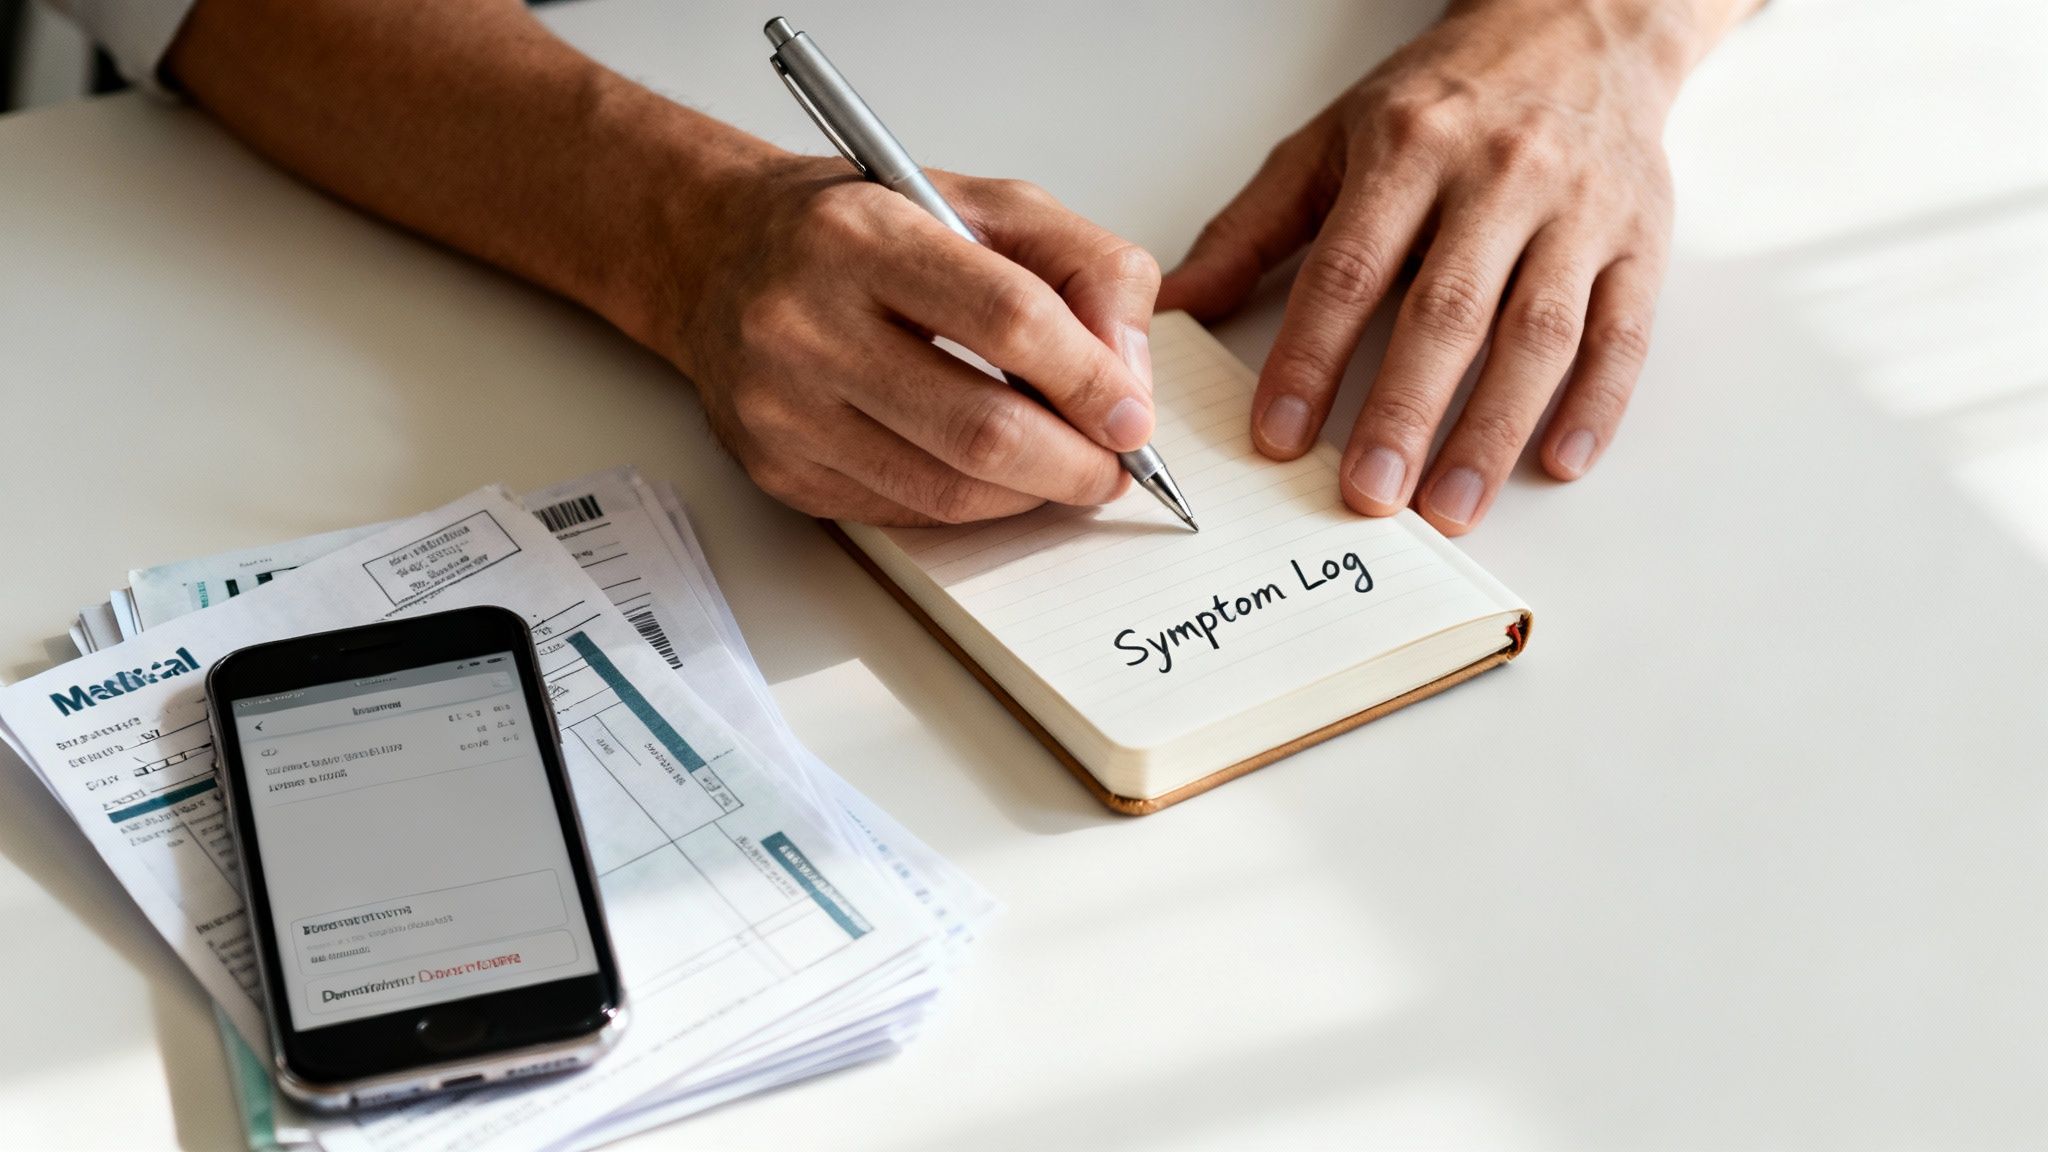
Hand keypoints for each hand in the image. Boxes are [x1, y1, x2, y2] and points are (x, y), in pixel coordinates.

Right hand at [659, 150, 1159, 525]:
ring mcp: (784, 408)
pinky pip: (907, 513)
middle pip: (981, 428)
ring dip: (1032, 494)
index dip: (1090, 379)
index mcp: (862, 237)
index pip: (1008, 320)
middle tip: (1113, 465)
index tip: (1133, 417)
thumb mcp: (984, 204)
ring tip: (1065, 468)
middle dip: (1074, 462)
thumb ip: (1083, 267)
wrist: (718, 255)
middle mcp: (806, 324)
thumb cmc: (860, 228)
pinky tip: (994, 475)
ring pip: (948, 490)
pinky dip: (973, 505)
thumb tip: (1129, 381)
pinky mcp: (778, 470)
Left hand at [1162, 0, 1739, 534]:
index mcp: (1409, 149)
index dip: (1311, 358)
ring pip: (1539, 333)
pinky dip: (1596, 403)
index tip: (1278, 437)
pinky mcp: (1641, 238)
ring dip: (1493, 431)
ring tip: (1450, 508)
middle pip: (1447, 311)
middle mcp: (1500, 175)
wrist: (1577, 24)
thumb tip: (1175, 308)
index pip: (1350, 268)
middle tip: (1369, 495)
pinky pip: (1623, 331)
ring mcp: (1579, 209)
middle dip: (1403, 413)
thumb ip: (1251, 229)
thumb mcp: (1329, 141)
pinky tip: (1556, 460)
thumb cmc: (1443, 96)